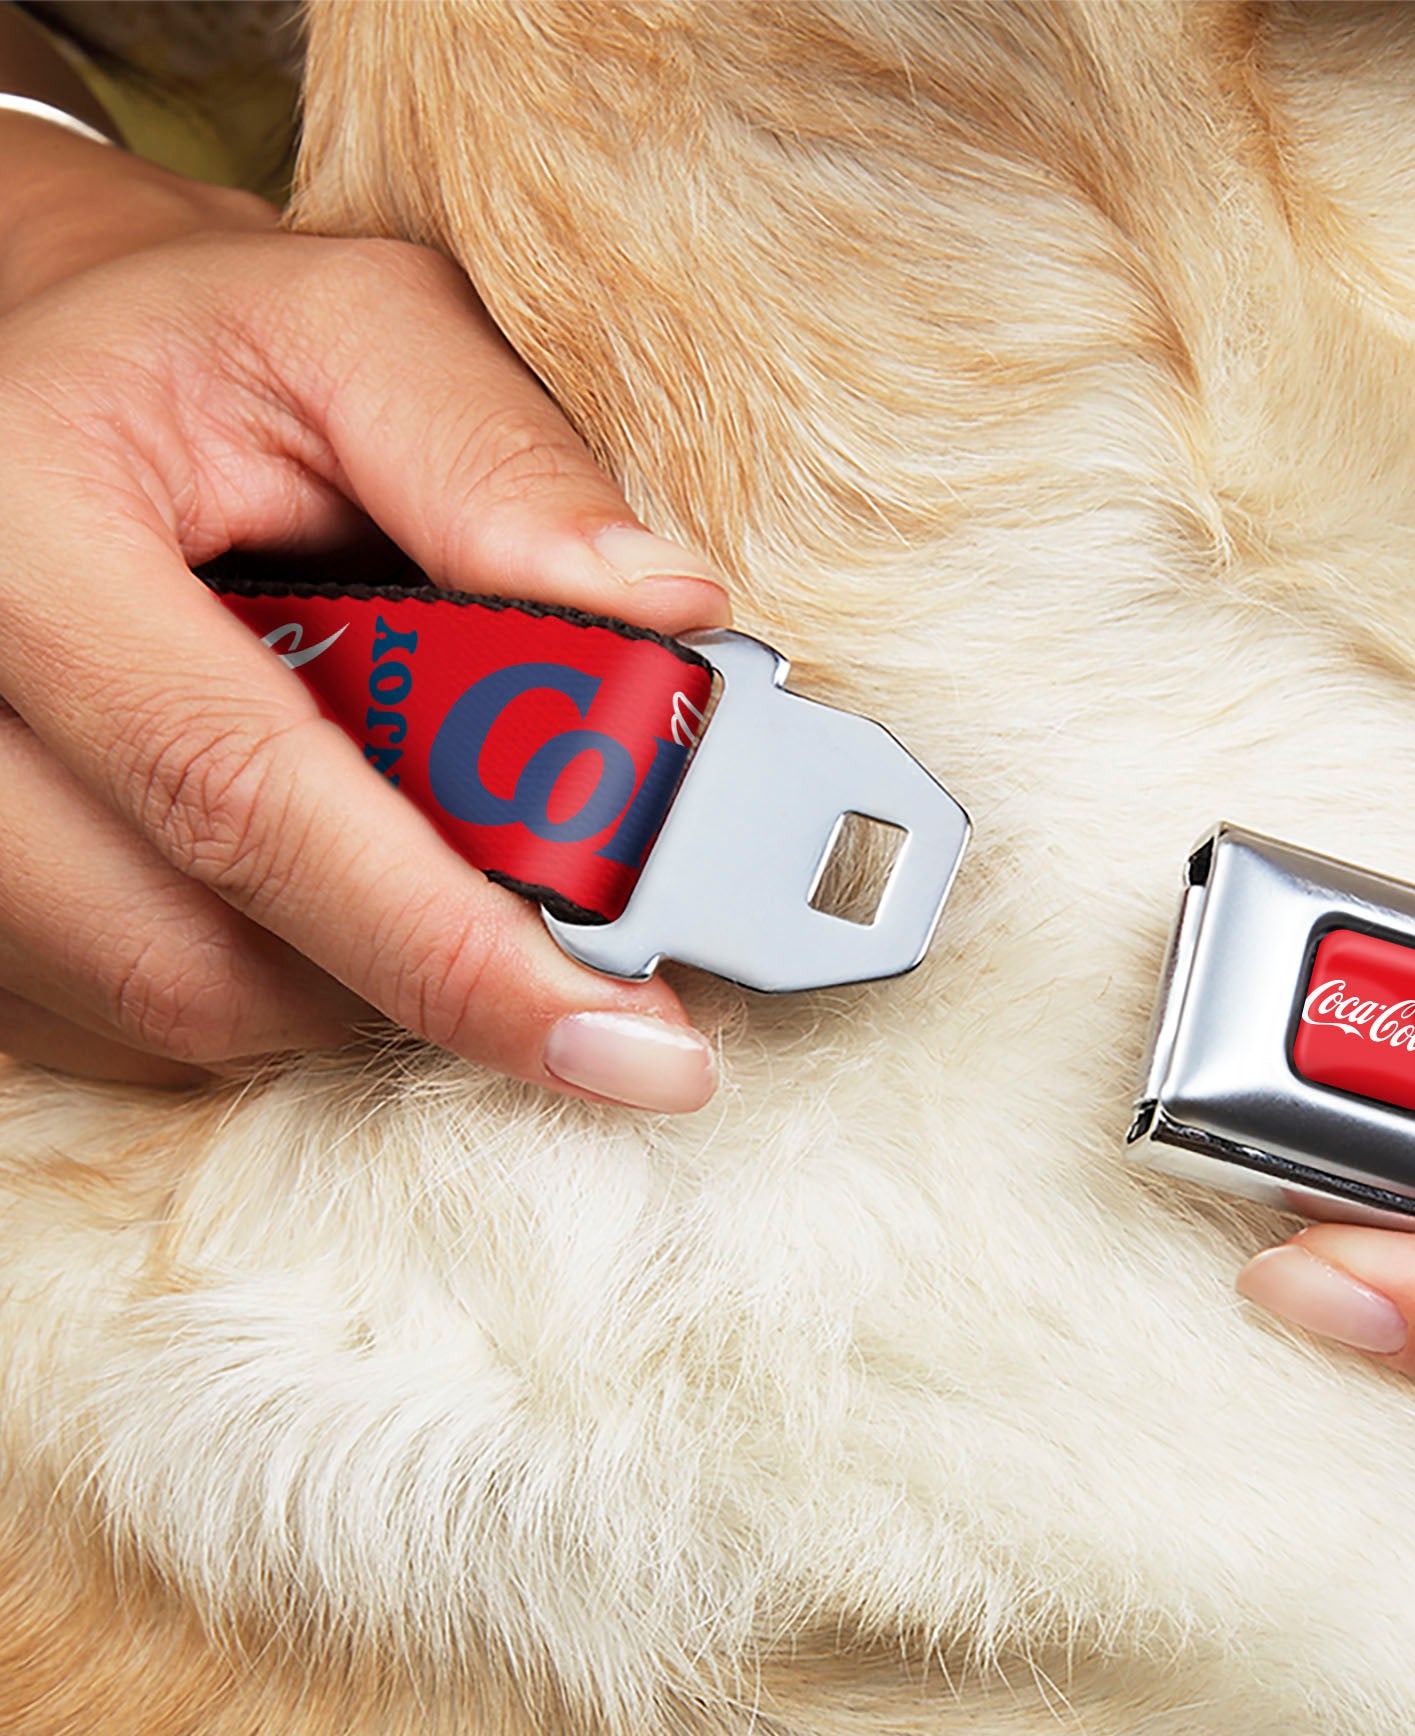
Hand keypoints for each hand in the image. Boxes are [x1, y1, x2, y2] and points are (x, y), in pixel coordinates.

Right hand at [0, 120, 729, 1104]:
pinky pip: (128, 1021)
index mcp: (18, 533)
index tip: (632, 1042)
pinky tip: (325, 875)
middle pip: (198, 956)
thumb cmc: (204, 352)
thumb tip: (669, 613)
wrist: (42, 374)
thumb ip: (500, 462)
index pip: (245, 796)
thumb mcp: (355, 333)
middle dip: (426, 973)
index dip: (453, 946)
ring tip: (433, 855)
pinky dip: (273, 976)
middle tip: (581, 958)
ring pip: (172, 1007)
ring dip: (353, 974)